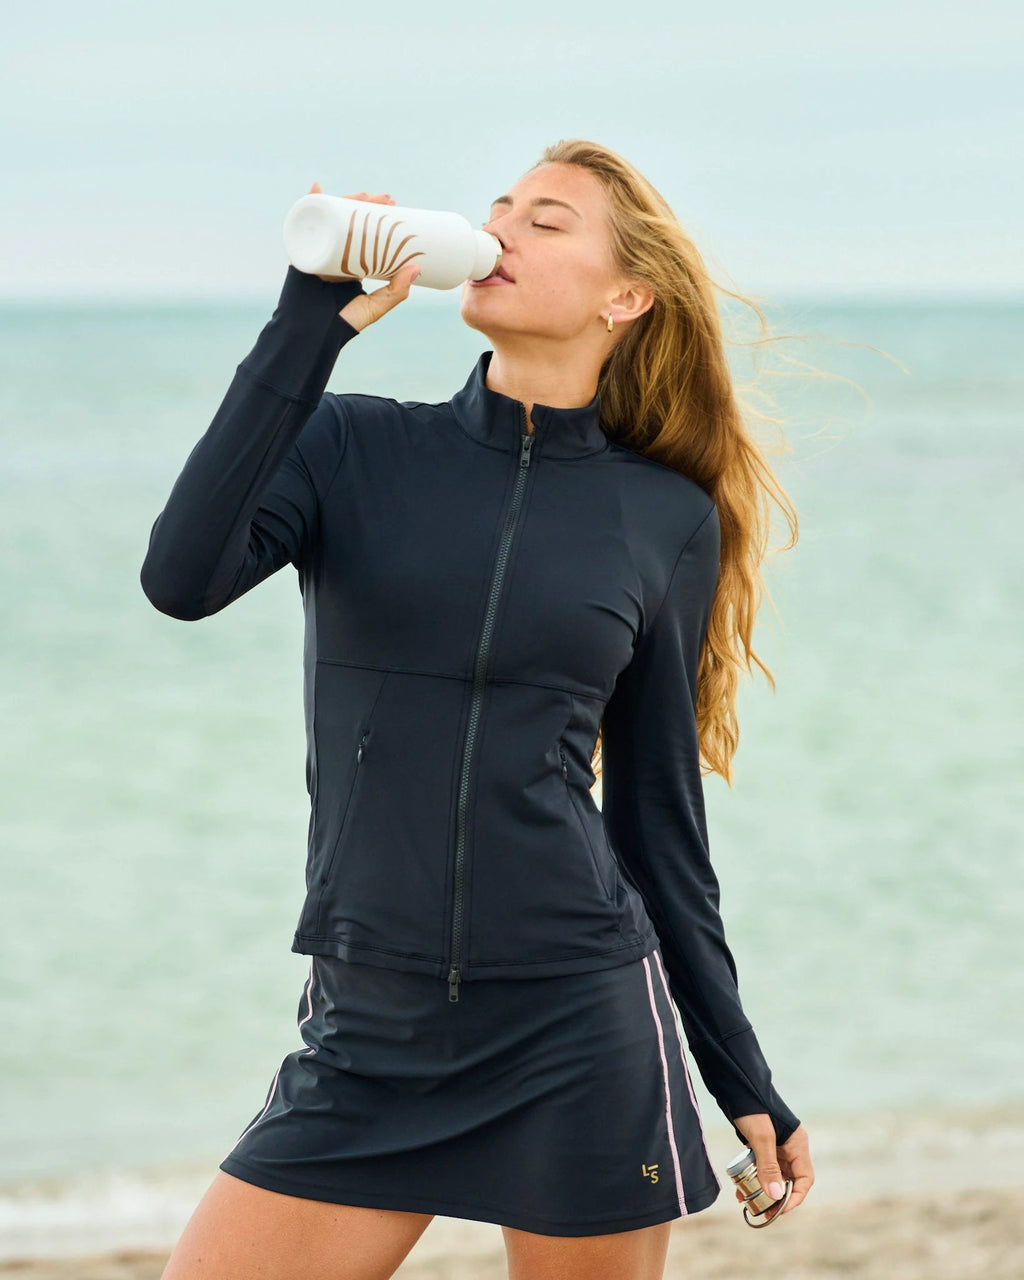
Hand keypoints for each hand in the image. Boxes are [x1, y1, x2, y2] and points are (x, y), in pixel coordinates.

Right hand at [306, 181, 420, 331]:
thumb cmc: (344, 324)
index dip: (377, 217)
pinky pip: (302, 224)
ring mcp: (316, 250)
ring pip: (330, 218)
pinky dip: (307, 204)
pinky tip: (316, 189)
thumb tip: (418, 268)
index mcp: (348, 263)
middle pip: (347, 220)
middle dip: (365, 204)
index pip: (363, 233)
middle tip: (386, 198)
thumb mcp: (376, 306)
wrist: (314, 337)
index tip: (394, 206)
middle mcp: (332, 253)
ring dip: (344, 199)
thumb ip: (397, 290)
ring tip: (363, 195)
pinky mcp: (301, 252)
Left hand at [732, 1114, 813, 1215]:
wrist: (735, 1086)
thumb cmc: (752, 1107)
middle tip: (762, 1211)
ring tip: (746, 1201)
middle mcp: (789, 1147)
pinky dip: (752, 1178)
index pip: (804, 1179)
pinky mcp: (760, 1145)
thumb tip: (776, 1197)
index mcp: (797, 1144)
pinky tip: (740, 1188)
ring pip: (772, 1176)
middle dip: (776, 1197)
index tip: (779, 1210)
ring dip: (761, 1190)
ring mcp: (774, 1147)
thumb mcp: (760, 1137)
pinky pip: (760, 1167)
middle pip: (788, 1180)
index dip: (795, 1197)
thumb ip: (768, 1167)